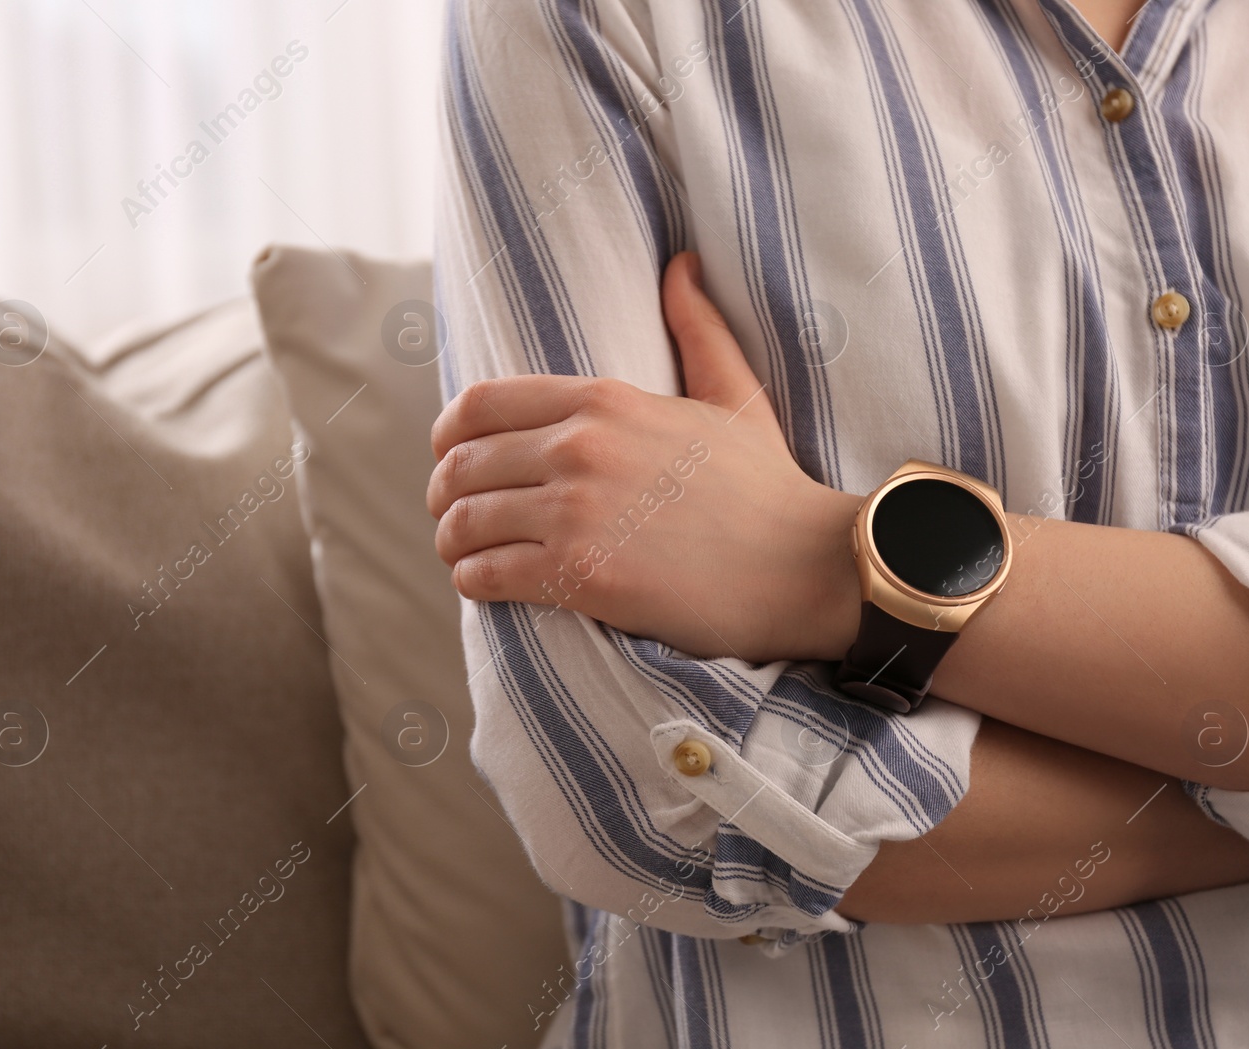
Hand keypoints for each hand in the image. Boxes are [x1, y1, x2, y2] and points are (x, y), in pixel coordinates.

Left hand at [427, 251, 863, 662]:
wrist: (805, 565)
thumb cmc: (768, 485)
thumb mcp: (734, 394)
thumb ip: (697, 329)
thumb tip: (682, 265)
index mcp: (603, 400)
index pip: (479, 405)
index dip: (447, 436)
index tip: (448, 458)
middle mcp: (579, 448)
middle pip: (460, 465)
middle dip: (443, 493)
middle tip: (450, 516)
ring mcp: (576, 512)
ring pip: (465, 523)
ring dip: (453, 542)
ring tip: (461, 554)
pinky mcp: (580, 575)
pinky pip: (488, 573)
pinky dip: (473, 580)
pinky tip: (483, 584)